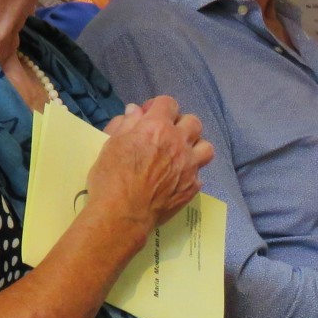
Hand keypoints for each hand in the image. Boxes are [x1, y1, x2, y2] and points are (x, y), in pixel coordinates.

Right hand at [86, 97, 213, 232]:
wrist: (123, 214)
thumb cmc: (111, 177)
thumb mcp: (112, 144)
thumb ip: (126, 124)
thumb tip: (136, 111)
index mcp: (157, 127)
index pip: (169, 103)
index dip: (158, 107)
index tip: (148, 116)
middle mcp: (178, 143)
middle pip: (193, 122)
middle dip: (180, 124)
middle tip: (166, 135)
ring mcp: (189, 167)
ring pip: (206, 147)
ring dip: (195, 147)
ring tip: (181, 155)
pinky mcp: (192, 188)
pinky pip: (199, 175)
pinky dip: (190, 174)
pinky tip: (177, 180)